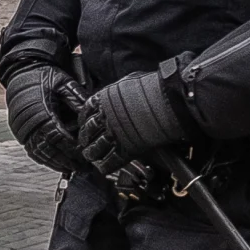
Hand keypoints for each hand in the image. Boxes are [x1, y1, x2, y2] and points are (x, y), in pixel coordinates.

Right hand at [4, 66, 89, 174]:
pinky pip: (32, 151)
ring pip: (41, 154)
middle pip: (51, 151)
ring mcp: (23, 131)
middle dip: (68, 161)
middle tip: (84, 167)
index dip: (74, 150)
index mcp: (43, 114)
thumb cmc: (43, 76)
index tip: (86, 155)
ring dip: (57, 163)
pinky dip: (45, 159)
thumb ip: (77, 100)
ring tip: (72, 168)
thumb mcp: (64, 83)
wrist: (21, 71)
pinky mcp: (19, 132)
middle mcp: (31, 125)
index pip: (61, 139)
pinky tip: (56, 162)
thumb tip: (91, 117)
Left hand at [75, 64, 193, 182]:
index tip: (83, 123)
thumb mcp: (130, 80)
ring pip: (97, 147)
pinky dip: (106, 166)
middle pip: (89, 131)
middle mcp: (107, 118)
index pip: (87, 111)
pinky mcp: (127, 149)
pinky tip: (103, 168)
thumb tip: (120, 90)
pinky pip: (112, 161)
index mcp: (105, 100)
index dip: (84, 119)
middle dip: (85, 138)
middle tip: (84, 142)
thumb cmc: (153, 88)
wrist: (166, 101)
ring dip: (92, 153)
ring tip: (90, 156)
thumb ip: (120, 89)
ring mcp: (115, 134)